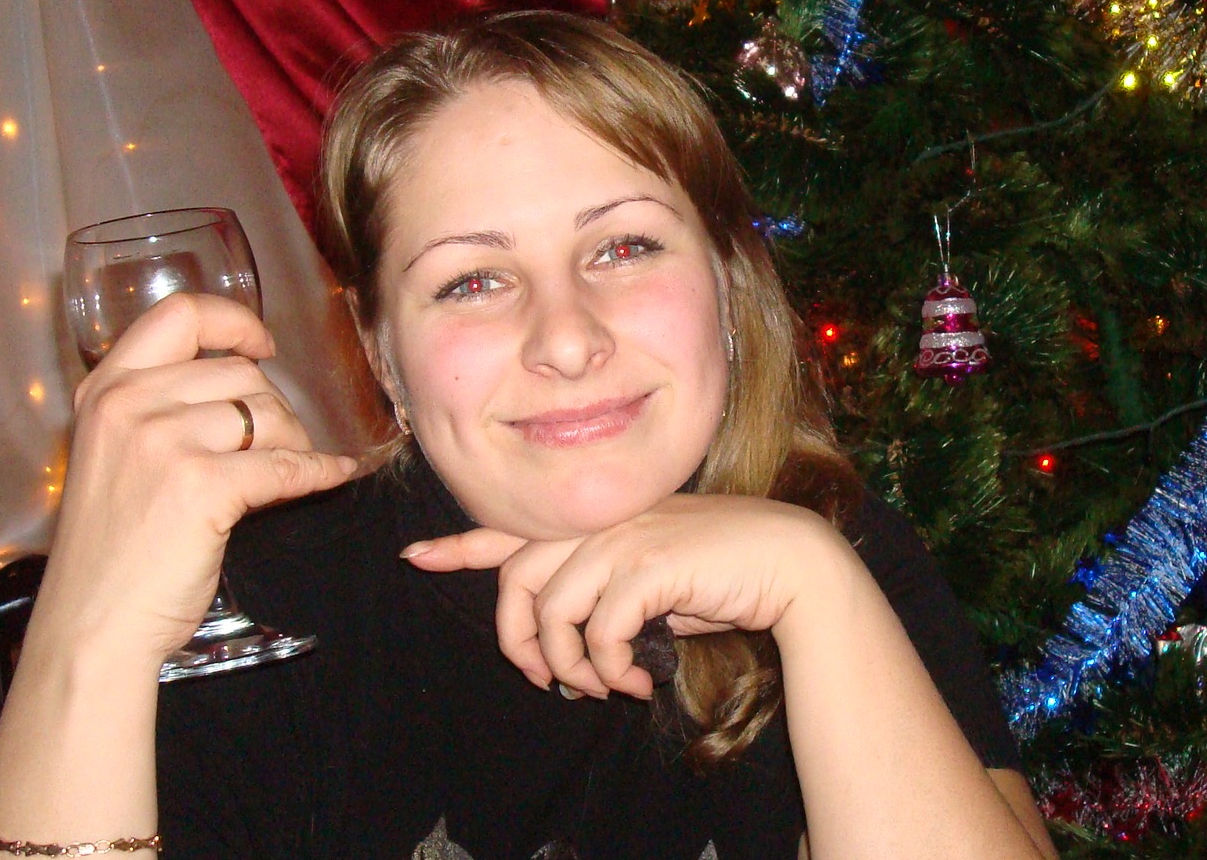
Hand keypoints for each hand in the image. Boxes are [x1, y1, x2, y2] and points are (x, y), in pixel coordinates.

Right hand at [36, 293, 359, 664]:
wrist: (93, 624)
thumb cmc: (111, 550)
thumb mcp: (113, 456)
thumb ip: (156, 410)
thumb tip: (242, 384)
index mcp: (105, 391)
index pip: (179, 315)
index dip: (233, 321)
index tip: (262, 345)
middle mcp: (129, 405)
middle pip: (238, 372)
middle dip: (272, 408)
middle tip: (273, 447)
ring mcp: (164, 443)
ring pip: (267, 413)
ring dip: (291, 441)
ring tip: (281, 472)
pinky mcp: (202, 486)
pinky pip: (286, 464)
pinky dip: (318, 470)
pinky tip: (331, 474)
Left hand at [401, 494, 852, 698]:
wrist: (790, 563)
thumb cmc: (725, 574)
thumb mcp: (653, 579)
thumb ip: (608, 593)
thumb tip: (578, 646)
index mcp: (599, 518)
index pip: (513, 527)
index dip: (461, 545)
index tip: (416, 558)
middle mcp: (601, 520)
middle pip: (516, 578)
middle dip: (517, 641)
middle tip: (543, 679)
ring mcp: (622, 537)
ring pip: (552, 610)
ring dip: (569, 665)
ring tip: (602, 687)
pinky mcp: (647, 565)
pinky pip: (599, 631)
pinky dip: (610, 670)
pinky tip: (636, 684)